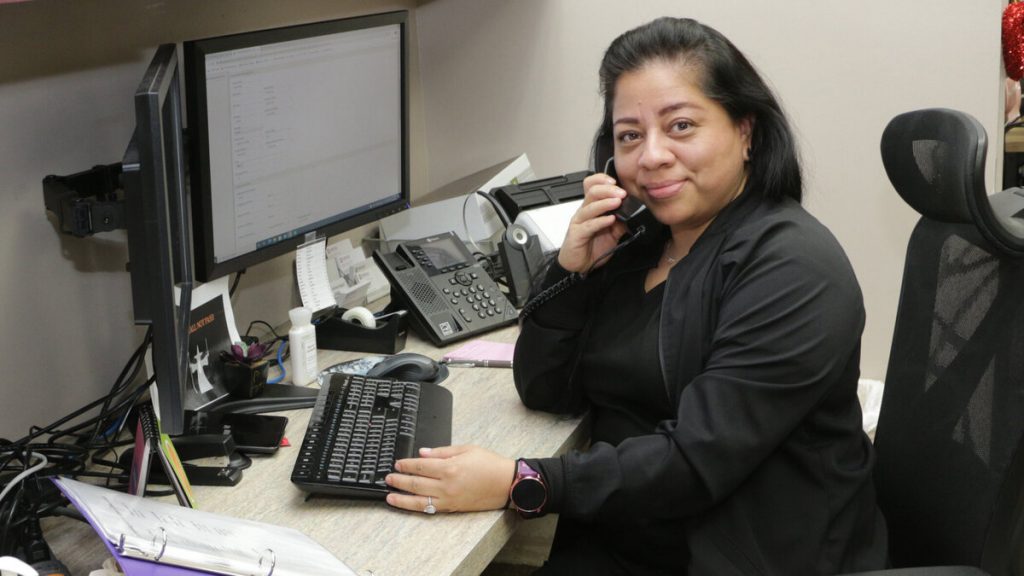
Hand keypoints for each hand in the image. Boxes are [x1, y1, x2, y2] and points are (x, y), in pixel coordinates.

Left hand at [385, 445, 515, 513]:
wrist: (506, 483)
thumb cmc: (489, 464)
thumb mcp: (466, 449)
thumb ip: (442, 451)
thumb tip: (423, 452)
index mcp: (450, 467)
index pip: (420, 466)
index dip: (406, 465)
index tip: (397, 464)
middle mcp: (447, 485)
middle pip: (416, 483)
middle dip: (399, 480)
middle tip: (388, 478)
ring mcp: (449, 498)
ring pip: (420, 500)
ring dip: (402, 498)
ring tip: (390, 496)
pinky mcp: (453, 508)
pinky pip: (430, 509)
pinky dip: (417, 507)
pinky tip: (409, 505)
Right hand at [558, 172, 629, 272]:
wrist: (580, 266)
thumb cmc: (592, 247)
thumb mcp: (612, 233)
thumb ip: (621, 221)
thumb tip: (635, 213)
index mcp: (591, 208)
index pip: (592, 185)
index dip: (602, 179)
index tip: (616, 181)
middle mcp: (584, 212)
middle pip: (592, 192)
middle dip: (608, 190)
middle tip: (622, 193)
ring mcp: (579, 222)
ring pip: (590, 206)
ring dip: (605, 203)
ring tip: (618, 202)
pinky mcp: (577, 234)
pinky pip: (588, 225)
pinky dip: (600, 221)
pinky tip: (610, 220)